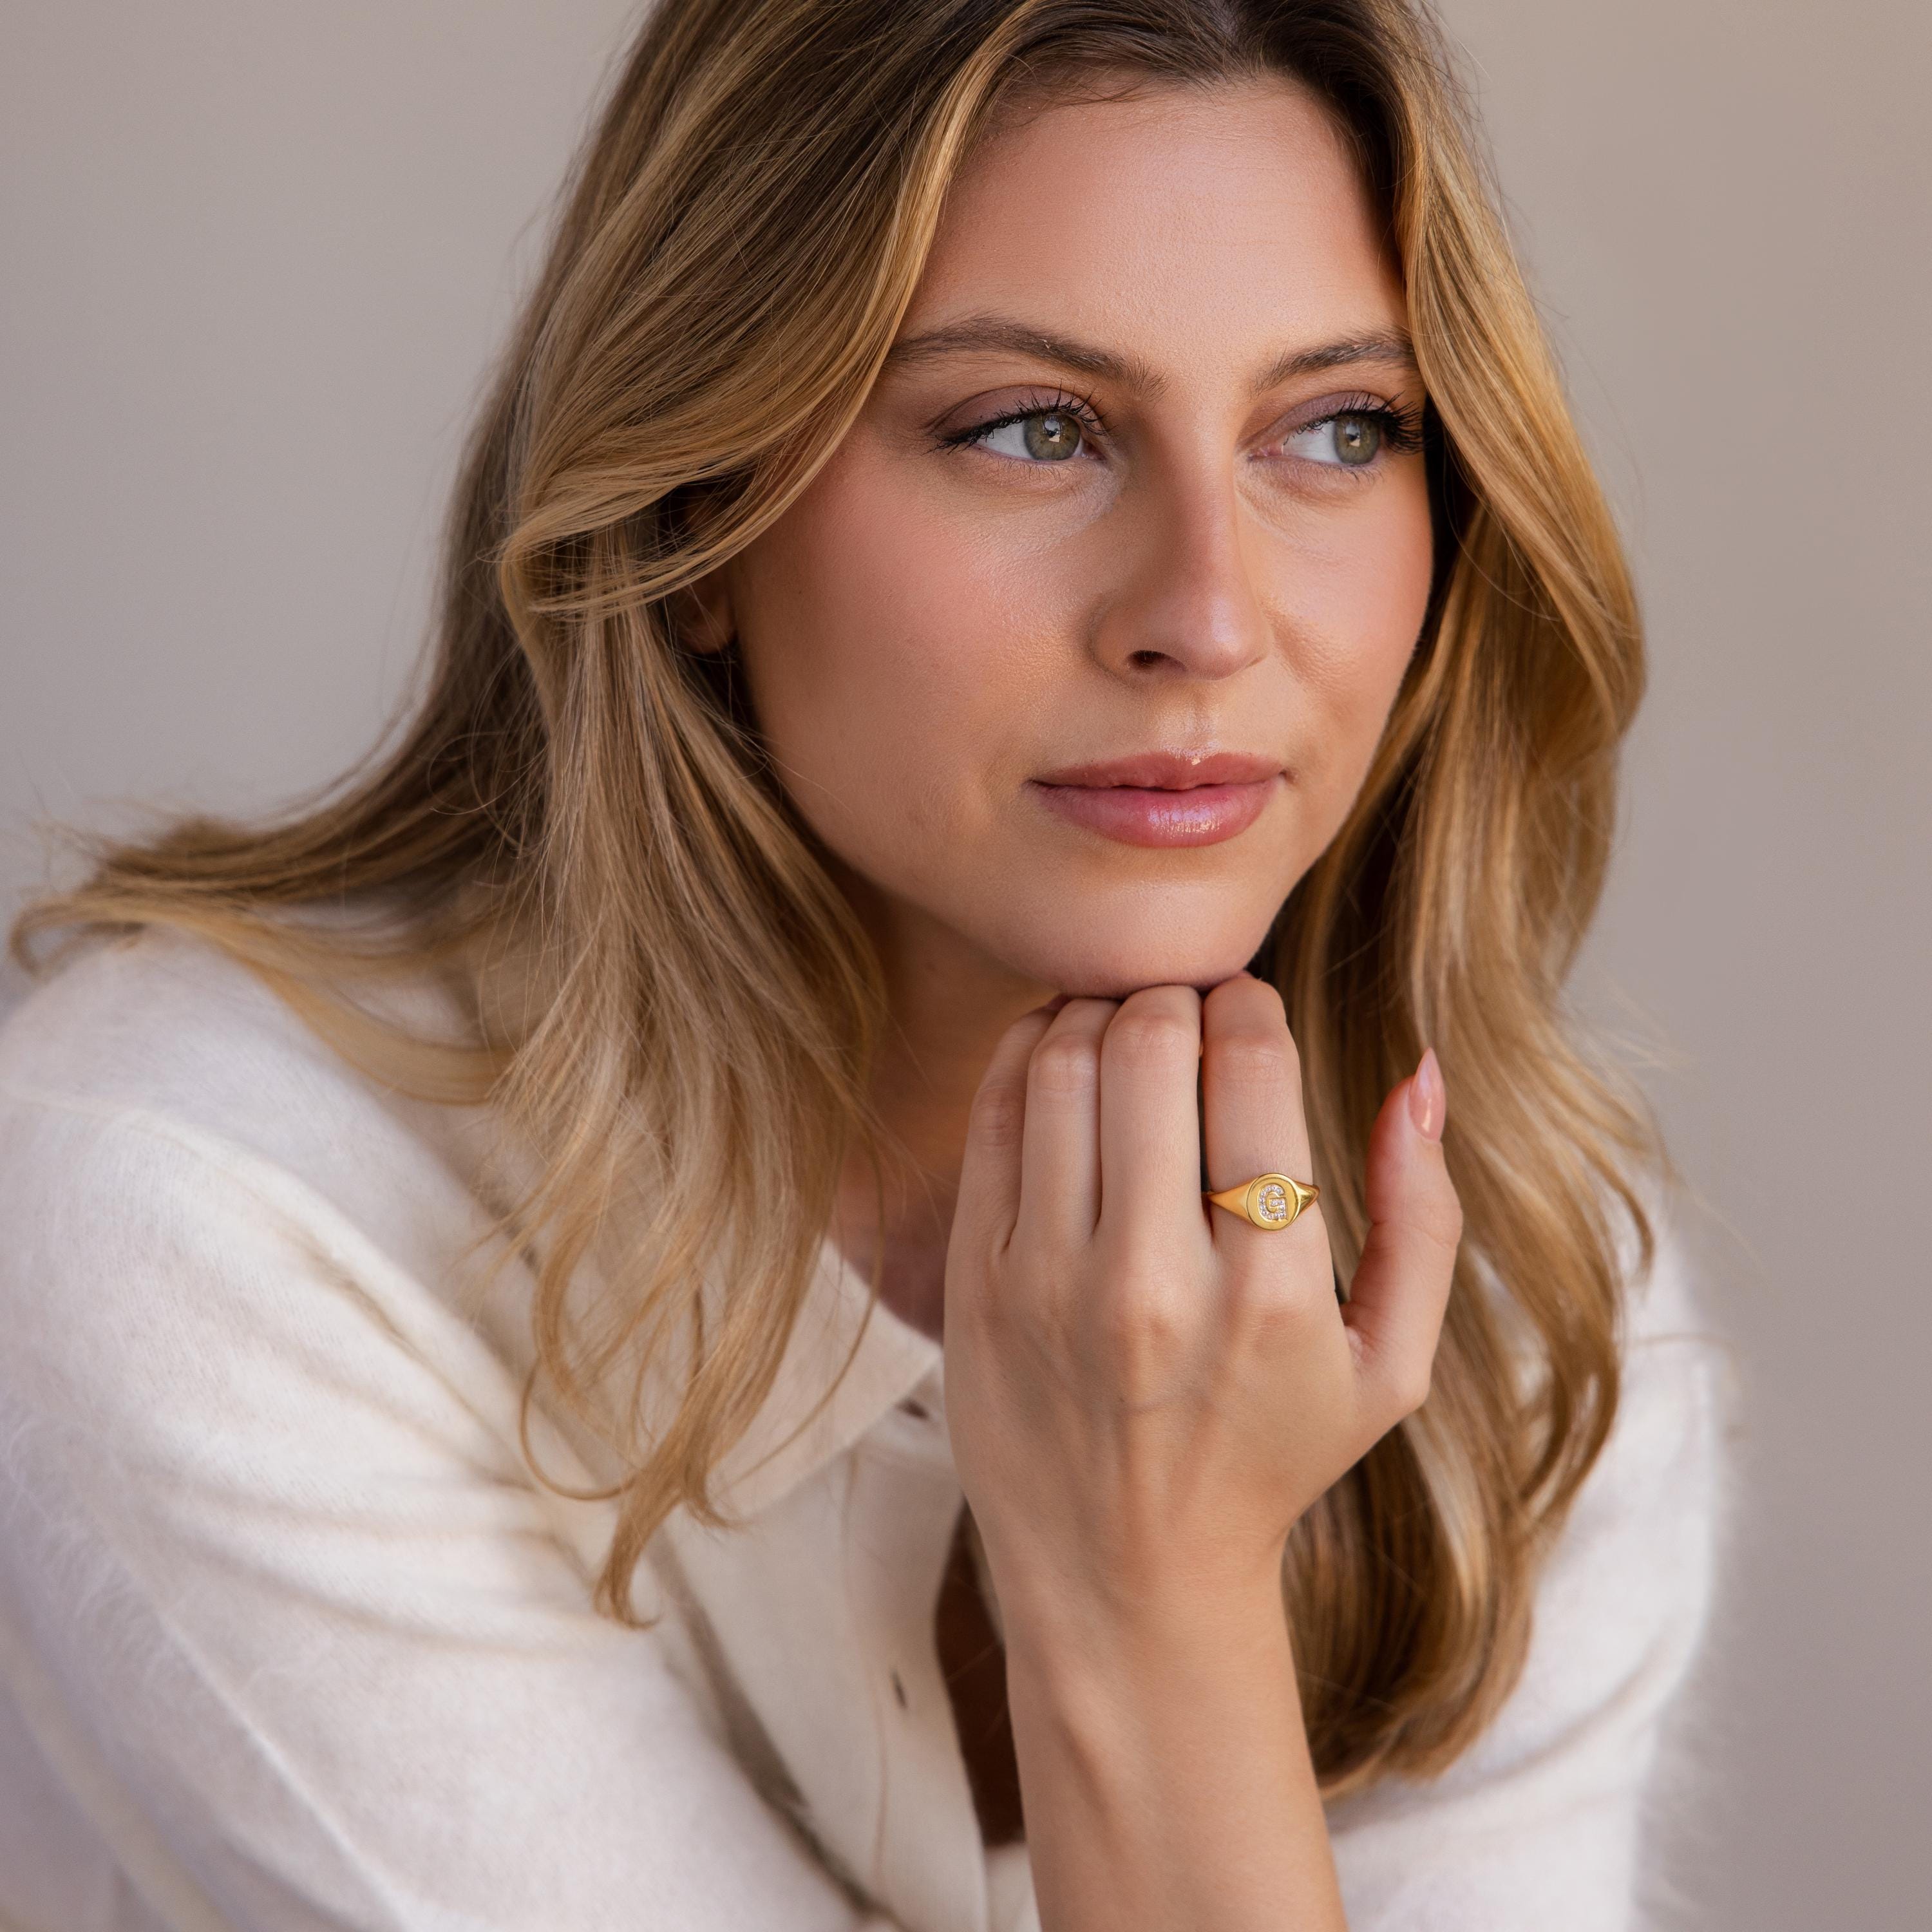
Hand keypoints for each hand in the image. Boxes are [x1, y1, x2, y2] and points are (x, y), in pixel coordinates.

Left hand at [941, 973, 1460, 1647]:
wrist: (1125, 1582)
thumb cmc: (1267, 1460)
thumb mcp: (1388, 1366)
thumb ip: (1425, 1216)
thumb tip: (1420, 1073)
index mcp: (1271, 1294)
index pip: (1251, 1067)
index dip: (1251, 1003)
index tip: (1248, 1007)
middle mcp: (1153, 1283)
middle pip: (1149, 1044)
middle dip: (1174, 995)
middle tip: (1185, 1005)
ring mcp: (1049, 1283)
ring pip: (1063, 1062)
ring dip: (1097, 1011)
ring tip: (1126, 1024)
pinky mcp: (977, 1284)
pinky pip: (995, 1117)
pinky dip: (1030, 1053)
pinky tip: (1062, 1052)